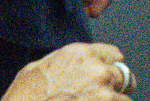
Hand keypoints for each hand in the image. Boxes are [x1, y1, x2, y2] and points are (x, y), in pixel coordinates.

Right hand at [2, 41, 136, 100]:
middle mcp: (97, 70)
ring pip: (124, 98)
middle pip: (123, 75)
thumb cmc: (25, 97)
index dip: (111, 65)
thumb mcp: (39, 68)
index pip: (113, 54)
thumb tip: (69, 68)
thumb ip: (63, 63)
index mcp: (81, 54)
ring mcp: (103, 95)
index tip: (111, 72)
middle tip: (105, 95)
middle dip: (116, 85)